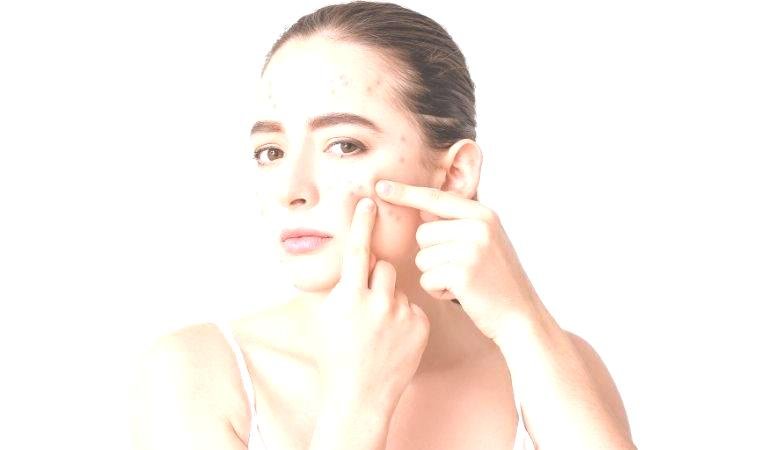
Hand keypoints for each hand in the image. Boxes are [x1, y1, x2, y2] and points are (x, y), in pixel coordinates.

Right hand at [314, 197, 430, 411]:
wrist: (359, 396)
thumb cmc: (335, 356)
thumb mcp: (327, 317)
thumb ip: (341, 287)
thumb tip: (352, 263)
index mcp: (348, 297)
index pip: (357, 250)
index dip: (362, 224)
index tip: (368, 202)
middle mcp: (376, 302)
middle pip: (383, 266)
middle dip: (376, 277)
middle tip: (367, 304)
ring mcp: (400, 314)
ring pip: (399, 286)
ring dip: (390, 297)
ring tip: (379, 326)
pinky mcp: (419, 325)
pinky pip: (412, 305)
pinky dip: (404, 316)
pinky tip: (394, 338)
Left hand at [374, 179, 538, 342]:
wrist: (521, 316)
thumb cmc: (496, 281)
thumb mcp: (486, 241)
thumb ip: (459, 223)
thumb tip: (422, 211)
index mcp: (483, 213)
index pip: (435, 197)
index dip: (405, 192)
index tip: (380, 186)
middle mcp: (479, 226)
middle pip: (423, 233)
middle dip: (432, 255)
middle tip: (460, 269)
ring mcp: (472, 248)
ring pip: (422, 256)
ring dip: (434, 274)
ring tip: (463, 281)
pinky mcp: (462, 272)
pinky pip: (426, 278)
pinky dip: (437, 290)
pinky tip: (461, 294)